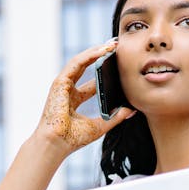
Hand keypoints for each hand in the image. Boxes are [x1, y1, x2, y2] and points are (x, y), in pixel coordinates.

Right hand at [35, 40, 135, 156]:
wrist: (57, 144)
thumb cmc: (73, 139)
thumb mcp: (100, 125)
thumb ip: (115, 117)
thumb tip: (131, 110)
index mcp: (74, 100)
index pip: (91, 82)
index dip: (104, 72)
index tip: (118, 64)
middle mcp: (67, 90)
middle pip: (85, 67)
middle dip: (100, 56)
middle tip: (116, 47)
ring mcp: (62, 85)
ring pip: (80, 61)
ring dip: (96, 51)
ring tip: (112, 44)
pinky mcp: (60, 82)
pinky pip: (76, 63)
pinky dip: (89, 55)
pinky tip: (102, 51)